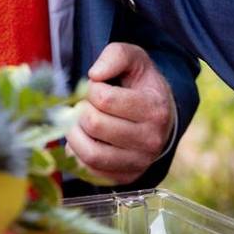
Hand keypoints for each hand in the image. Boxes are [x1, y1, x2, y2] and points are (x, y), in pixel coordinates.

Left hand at [68, 43, 175, 184]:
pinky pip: (90, 171)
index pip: (105, 99)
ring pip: (91, 153)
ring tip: (76, 122)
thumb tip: (94, 74)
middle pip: (95, 125)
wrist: (160, 117)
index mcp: (155, 108)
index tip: (96, 87)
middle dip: (81, 111)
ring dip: (74, 135)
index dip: (90, 89)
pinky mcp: (126, 177)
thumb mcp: (135, 60)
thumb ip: (116, 55)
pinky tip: (83, 139)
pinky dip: (78, 154)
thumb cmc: (142, 85)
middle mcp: (151, 139)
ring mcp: (140, 162)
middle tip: (83, 105)